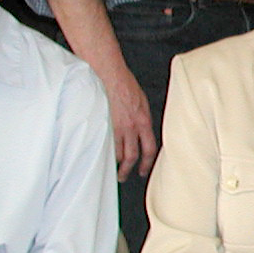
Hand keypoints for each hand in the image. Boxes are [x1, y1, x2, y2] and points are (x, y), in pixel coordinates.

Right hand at [100, 62, 156, 180]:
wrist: (111, 76)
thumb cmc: (126, 85)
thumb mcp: (142, 102)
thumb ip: (142, 118)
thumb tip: (142, 130)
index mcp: (144, 121)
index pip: (150, 148)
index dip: (147, 162)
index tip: (144, 169)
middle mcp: (133, 127)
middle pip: (133, 155)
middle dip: (130, 169)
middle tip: (126, 176)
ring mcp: (119, 127)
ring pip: (119, 153)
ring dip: (117, 164)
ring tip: (113, 171)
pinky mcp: (106, 124)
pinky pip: (107, 144)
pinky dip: (106, 153)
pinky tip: (103, 158)